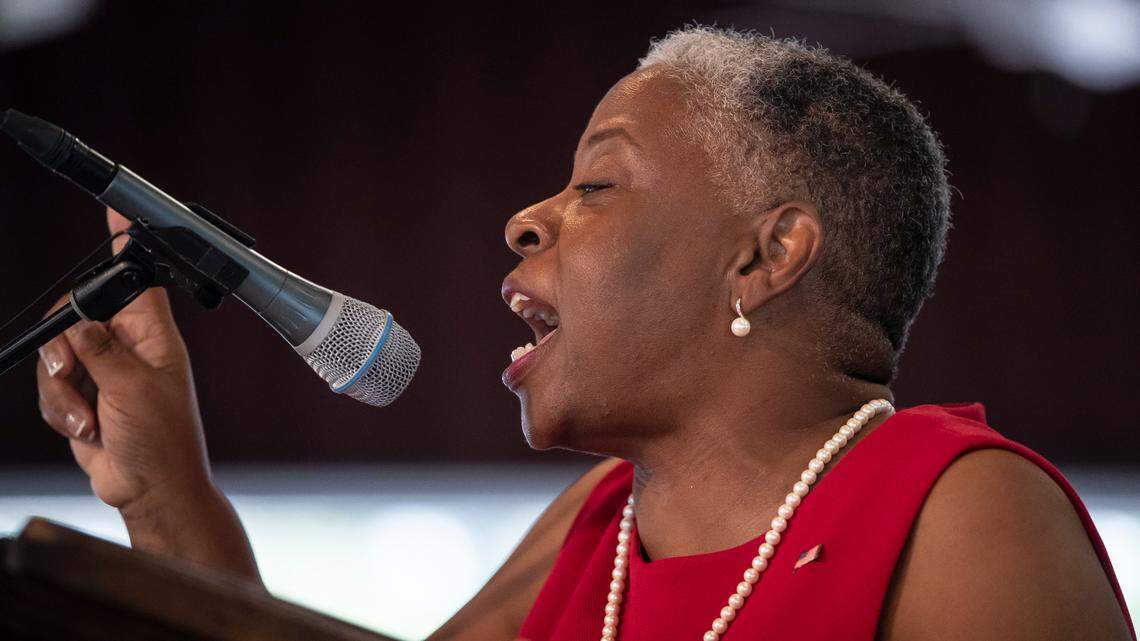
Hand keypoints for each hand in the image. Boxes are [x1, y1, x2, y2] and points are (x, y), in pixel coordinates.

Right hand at [36, 208, 210, 509]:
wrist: (148, 488)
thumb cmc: (163, 441)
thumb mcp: (133, 389)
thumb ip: (101, 350)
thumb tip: (78, 324)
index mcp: (153, 335)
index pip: (137, 278)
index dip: (126, 246)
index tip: (115, 213)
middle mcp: (127, 346)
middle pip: (75, 316)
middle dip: (64, 348)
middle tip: (71, 371)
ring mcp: (104, 371)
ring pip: (56, 356)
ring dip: (63, 392)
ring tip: (90, 417)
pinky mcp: (84, 396)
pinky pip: (52, 388)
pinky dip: (61, 410)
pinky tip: (88, 430)